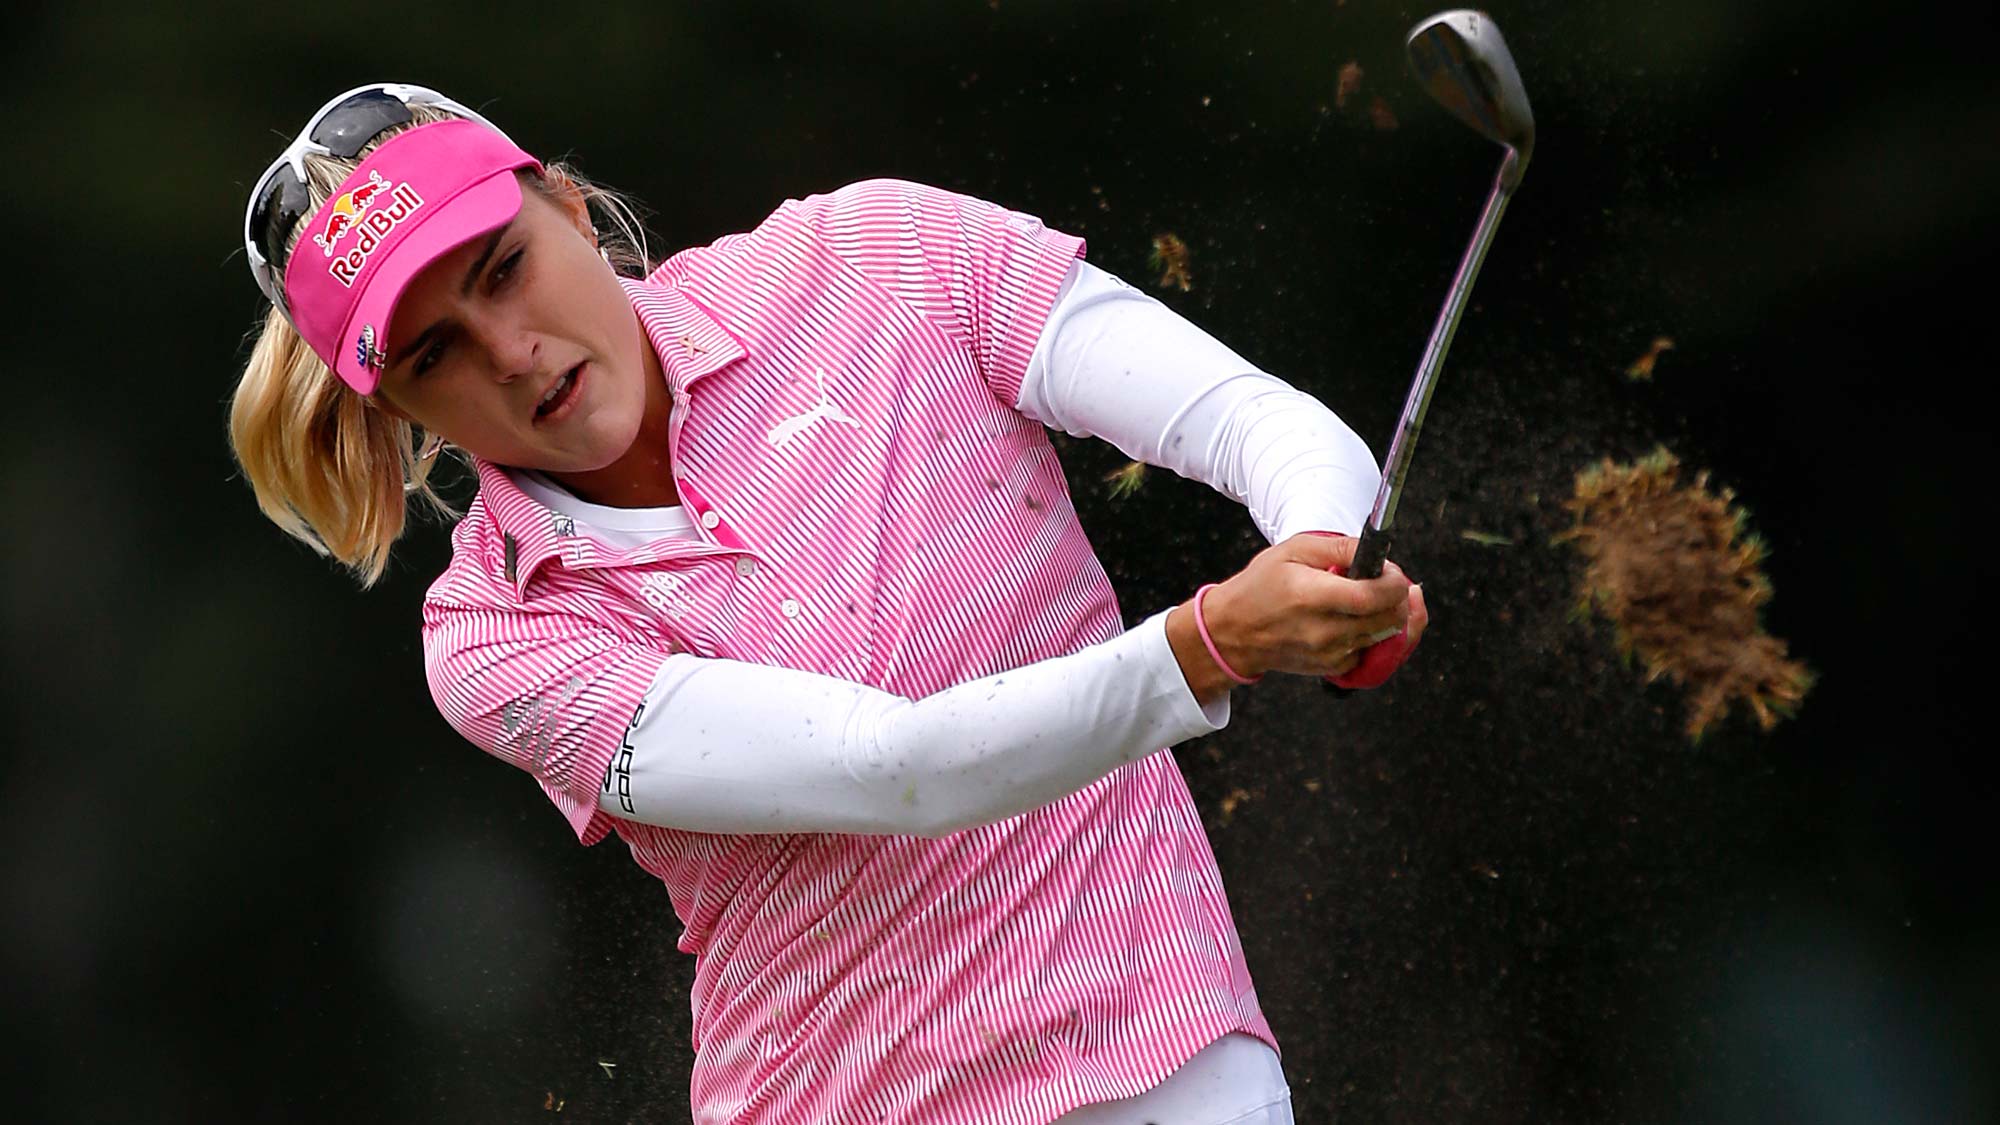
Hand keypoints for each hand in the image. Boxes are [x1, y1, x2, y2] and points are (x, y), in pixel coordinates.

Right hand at [1195, 532, 1413, 681]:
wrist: (1233, 632)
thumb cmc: (1261, 586)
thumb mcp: (1293, 550)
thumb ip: (1339, 547)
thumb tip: (1376, 552)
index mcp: (1313, 596)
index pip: (1375, 596)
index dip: (1395, 582)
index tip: (1391, 571)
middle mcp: (1324, 631)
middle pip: (1391, 620)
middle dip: (1400, 598)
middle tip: (1387, 582)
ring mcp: (1329, 654)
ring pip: (1387, 638)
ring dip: (1390, 616)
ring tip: (1374, 596)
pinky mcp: (1332, 668)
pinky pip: (1371, 652)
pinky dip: (1374, 635)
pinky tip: (1359, 619)